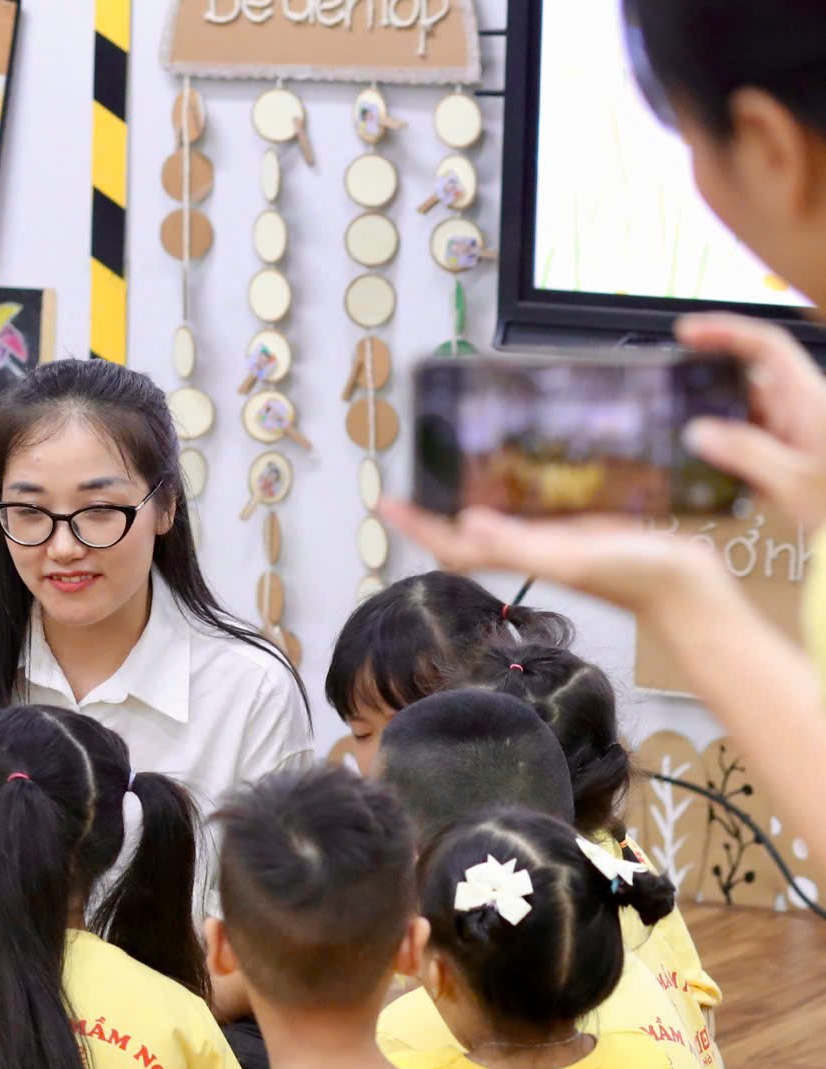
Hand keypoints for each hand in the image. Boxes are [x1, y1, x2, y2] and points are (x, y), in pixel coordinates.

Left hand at [378, 498, 730, 621]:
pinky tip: (523, 475)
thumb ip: (520, 544)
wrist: (688, 593)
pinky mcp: (585, 531)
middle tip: (409, 479)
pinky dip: (522, 493)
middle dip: (436, 508)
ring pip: (502, 518)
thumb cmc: (632, 577)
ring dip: (473, 498)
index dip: (417, 523)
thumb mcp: (570, 556)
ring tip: (451, 471)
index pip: (453, 539)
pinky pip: (539, 510)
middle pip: (469, 530)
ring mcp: (557, 540)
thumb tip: (466, 526)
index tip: (383, 500)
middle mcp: (531, 548)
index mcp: (519, 554)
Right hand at [678, 313, 825, 532]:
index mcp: (808, 401)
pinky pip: (752, 438)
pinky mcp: (791, 452)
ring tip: (686, 444)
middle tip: (671, 396)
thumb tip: (699, 432)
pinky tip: (714, 473)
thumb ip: (746, 454)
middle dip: (708, 386)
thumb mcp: (795, 482)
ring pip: (746, 412)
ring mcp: (796, 429)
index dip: (725, 331)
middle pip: (747, 379)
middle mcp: (802, 408)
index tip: (687, 332)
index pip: (765, 345)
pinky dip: (728, 450)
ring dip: (717, 425)